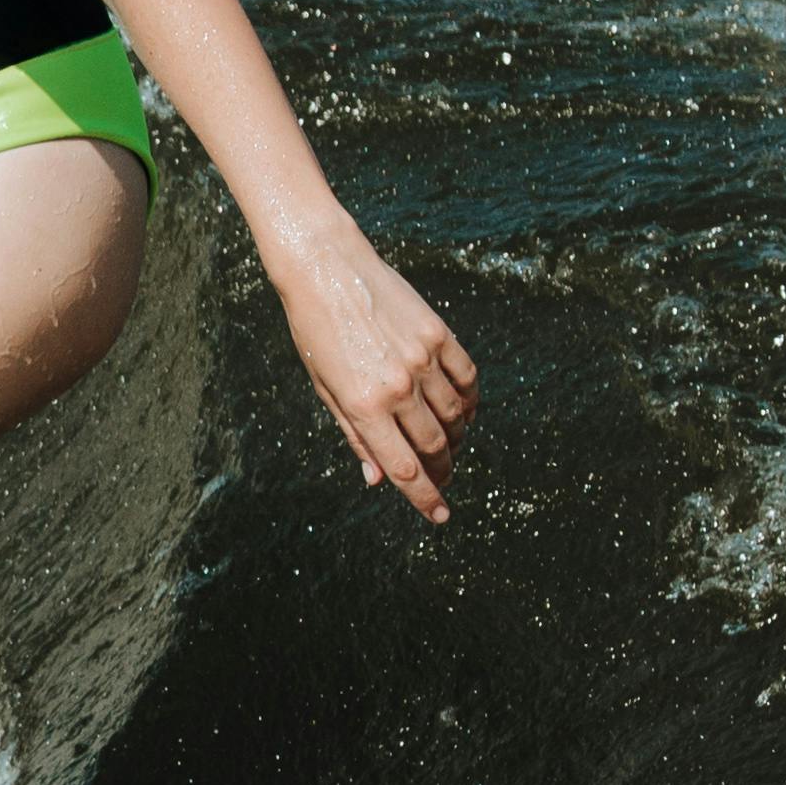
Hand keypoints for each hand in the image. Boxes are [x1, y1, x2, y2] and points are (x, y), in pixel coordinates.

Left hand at [277, 237, 478, 524]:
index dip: (426, 499)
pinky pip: (468, 380)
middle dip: (441, 472)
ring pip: (456, 418)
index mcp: (362, 405)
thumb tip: (378, 479)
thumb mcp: (325, 389)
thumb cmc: (315, 332)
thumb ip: (355, 435)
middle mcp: (397, 386)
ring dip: (456, 440)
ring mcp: (422, 359)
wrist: (325, 268)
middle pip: (434, 448)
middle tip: (442, 481)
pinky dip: (470, 403)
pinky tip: (463, 412)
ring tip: (448, 446)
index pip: (405, 469)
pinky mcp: (439, 334)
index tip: (440, 516)